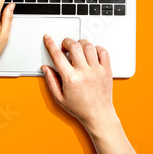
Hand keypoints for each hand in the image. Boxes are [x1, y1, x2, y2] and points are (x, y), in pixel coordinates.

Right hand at [41, 35, 135, 153]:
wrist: (98, 114)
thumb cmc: (80, 108)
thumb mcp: (59, 97)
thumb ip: (51, 80)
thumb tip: (46, 68)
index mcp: (71, 78)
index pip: (57, 55)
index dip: (50, 44)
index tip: (48, 38)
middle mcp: (84, 72)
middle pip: (74, 46)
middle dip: (66, 42)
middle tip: (65, 46)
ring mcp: (97, 70)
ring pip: (88, 46)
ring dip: (80, 43)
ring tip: (78, 49)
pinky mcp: (107, 70)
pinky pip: (103, 51)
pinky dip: (96, 48)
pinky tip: (91, 53)